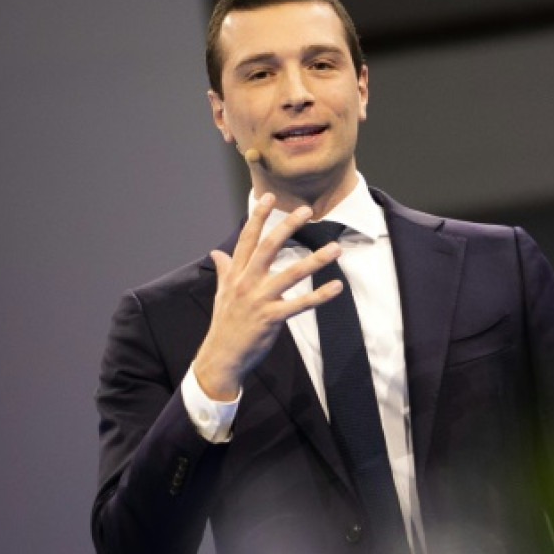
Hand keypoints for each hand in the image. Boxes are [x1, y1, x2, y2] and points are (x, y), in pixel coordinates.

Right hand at [191, 194, 342, 399]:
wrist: (221, 356)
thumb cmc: (225, 323)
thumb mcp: (222, 293)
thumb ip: (224, 270)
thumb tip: (217, 252)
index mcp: (236, 274)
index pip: (247, 239)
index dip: (257, 217)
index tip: (268, 197)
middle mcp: (246, 282)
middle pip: (269, 247)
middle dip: (287, 227)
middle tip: (306, 210)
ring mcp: (258, 299)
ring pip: (290, 274)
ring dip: (315, 260)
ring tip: (335, 249)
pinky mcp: (271, 318)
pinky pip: (300, 305)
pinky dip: (320, 296)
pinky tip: (336, 287)